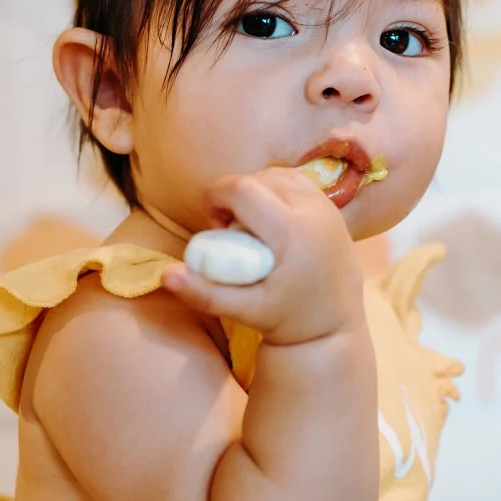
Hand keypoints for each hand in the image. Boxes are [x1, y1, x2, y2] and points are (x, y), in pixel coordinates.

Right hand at [161, 167, 364, 347]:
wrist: (335, 326)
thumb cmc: (287, 320)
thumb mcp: (244, 311)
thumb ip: (203, 293)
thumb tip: (164, 275)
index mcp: (292, 232)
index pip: (243, 188)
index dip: (217, 196)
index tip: (214, 225)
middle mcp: (313, 210)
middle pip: (257, 178)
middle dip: (234, 196)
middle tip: (231, 233)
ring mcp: (326, 206)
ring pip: (276, 174)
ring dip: (254, 192)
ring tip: (250, 227)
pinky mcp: (332, 206)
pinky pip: (294, 180)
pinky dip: (274, 191)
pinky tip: (269, 221)